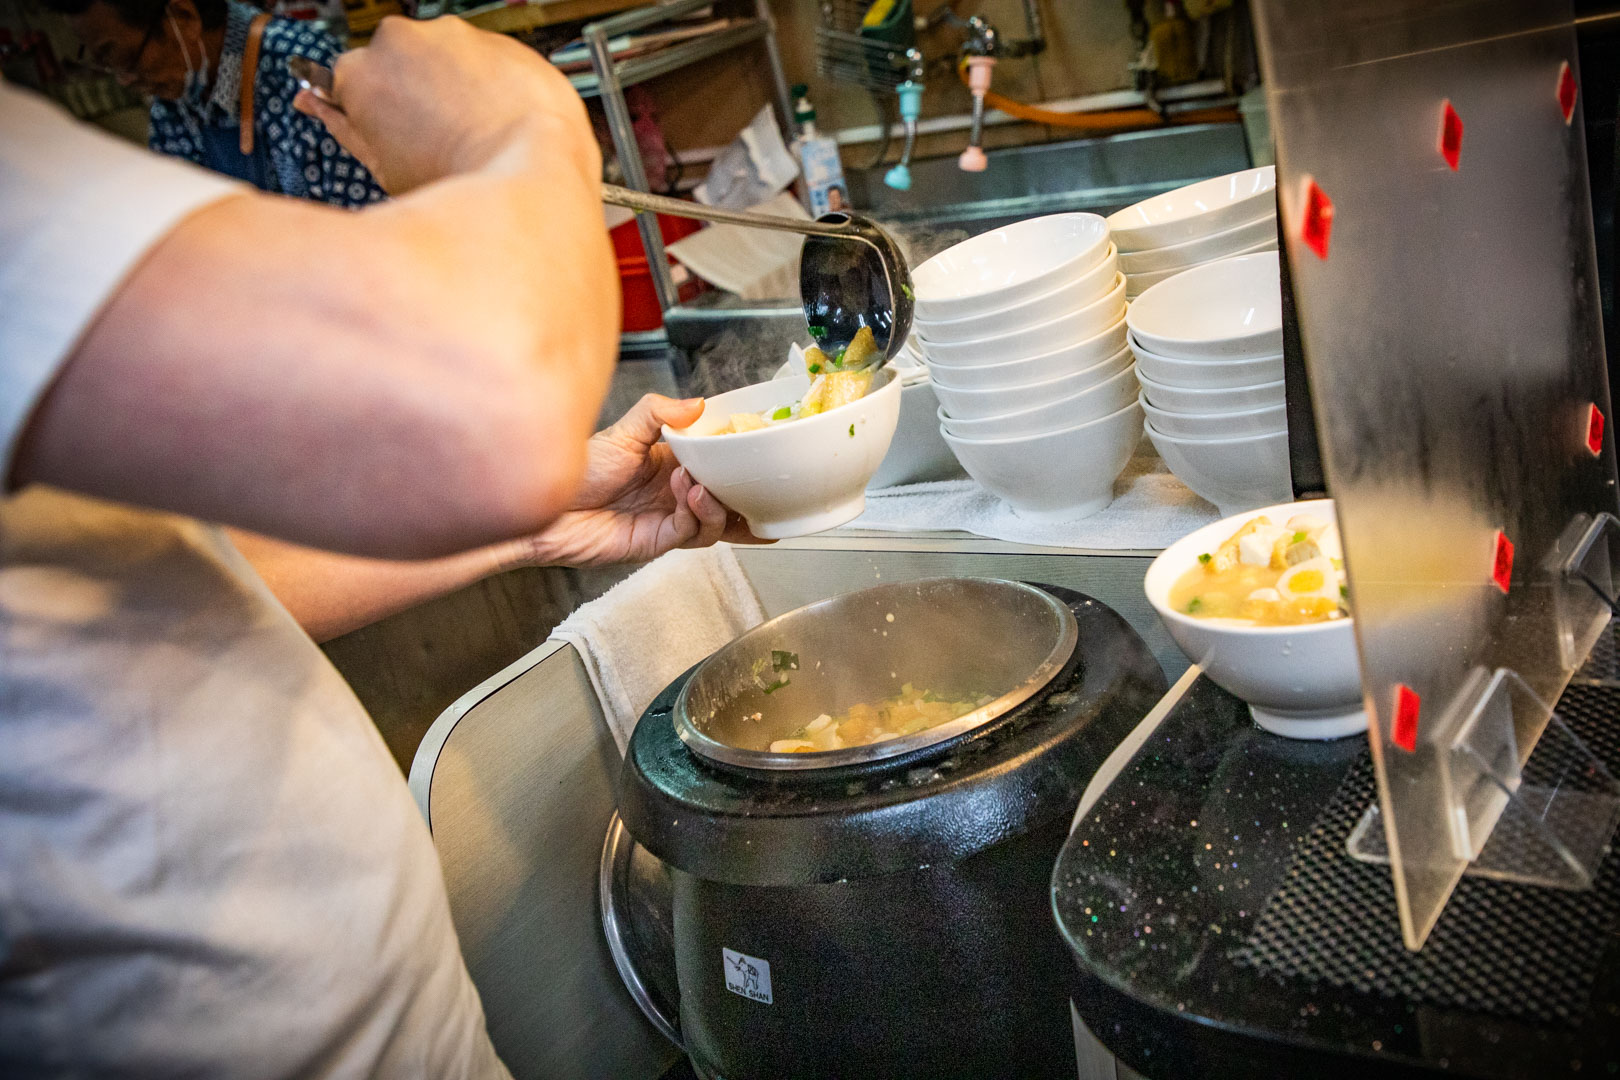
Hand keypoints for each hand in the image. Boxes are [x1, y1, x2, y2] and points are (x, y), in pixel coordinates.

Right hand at [293, 16, 597, 193]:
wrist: (532, 169)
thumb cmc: (458, 178)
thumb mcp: (384, 168)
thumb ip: (344, 127)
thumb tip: (316, 105)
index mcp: (359, 72)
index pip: (344, 81)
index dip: (366, 111)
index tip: (381, 127)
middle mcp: (399, 40)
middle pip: (395, 65)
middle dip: (410, 95)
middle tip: (432, 141)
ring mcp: (451, 35)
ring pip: (442, 58)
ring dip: (452, 87)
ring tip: (471, 134)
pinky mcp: (497, 37)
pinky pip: (486, 61)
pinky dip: (491, 85)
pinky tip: (498, 120)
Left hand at [514, 395, 766, 568]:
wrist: (547, 508)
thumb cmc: (579, 471)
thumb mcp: (623, 431)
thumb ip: (659, 412)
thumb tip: (697, 403)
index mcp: (672, 462)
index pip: (716, 462)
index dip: (737, 459)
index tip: (754, 446)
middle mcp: (674, 492)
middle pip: (725, 497)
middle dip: (742, 490)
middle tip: (747, 475)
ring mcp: (668, 518)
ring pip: (716, 520)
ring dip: (716, 502)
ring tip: (698, 485)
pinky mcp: (659, 541)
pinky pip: (693, 533)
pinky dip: (697, 514)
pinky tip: (686, 494)